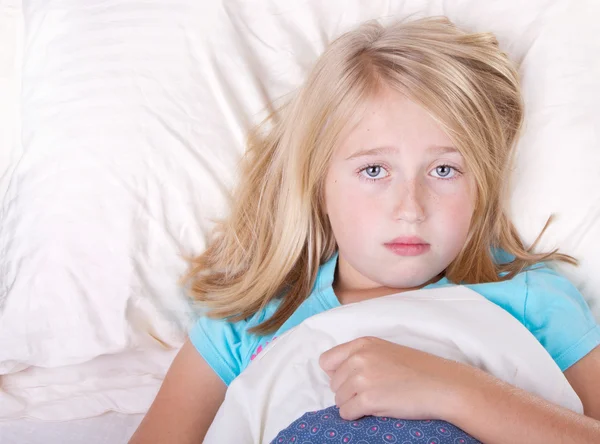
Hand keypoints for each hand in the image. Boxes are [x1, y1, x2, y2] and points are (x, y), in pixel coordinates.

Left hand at [319, 336, 478, 420]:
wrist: (443, 385)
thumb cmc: (418, 370)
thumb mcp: (385, 351)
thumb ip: (360, 357)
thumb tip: (334, 373)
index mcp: (362, 343)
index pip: (326, 360)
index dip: (336, 373)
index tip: (350, 380)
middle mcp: (359, 357)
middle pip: (333, 382)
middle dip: (347, 391)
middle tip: (370, 392)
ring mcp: (363, 378)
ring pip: (338, 399)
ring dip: (352, 404)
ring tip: (376, 401)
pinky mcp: (369, 399)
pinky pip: (346, 413)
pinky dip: (356, 416)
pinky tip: (374, 410)